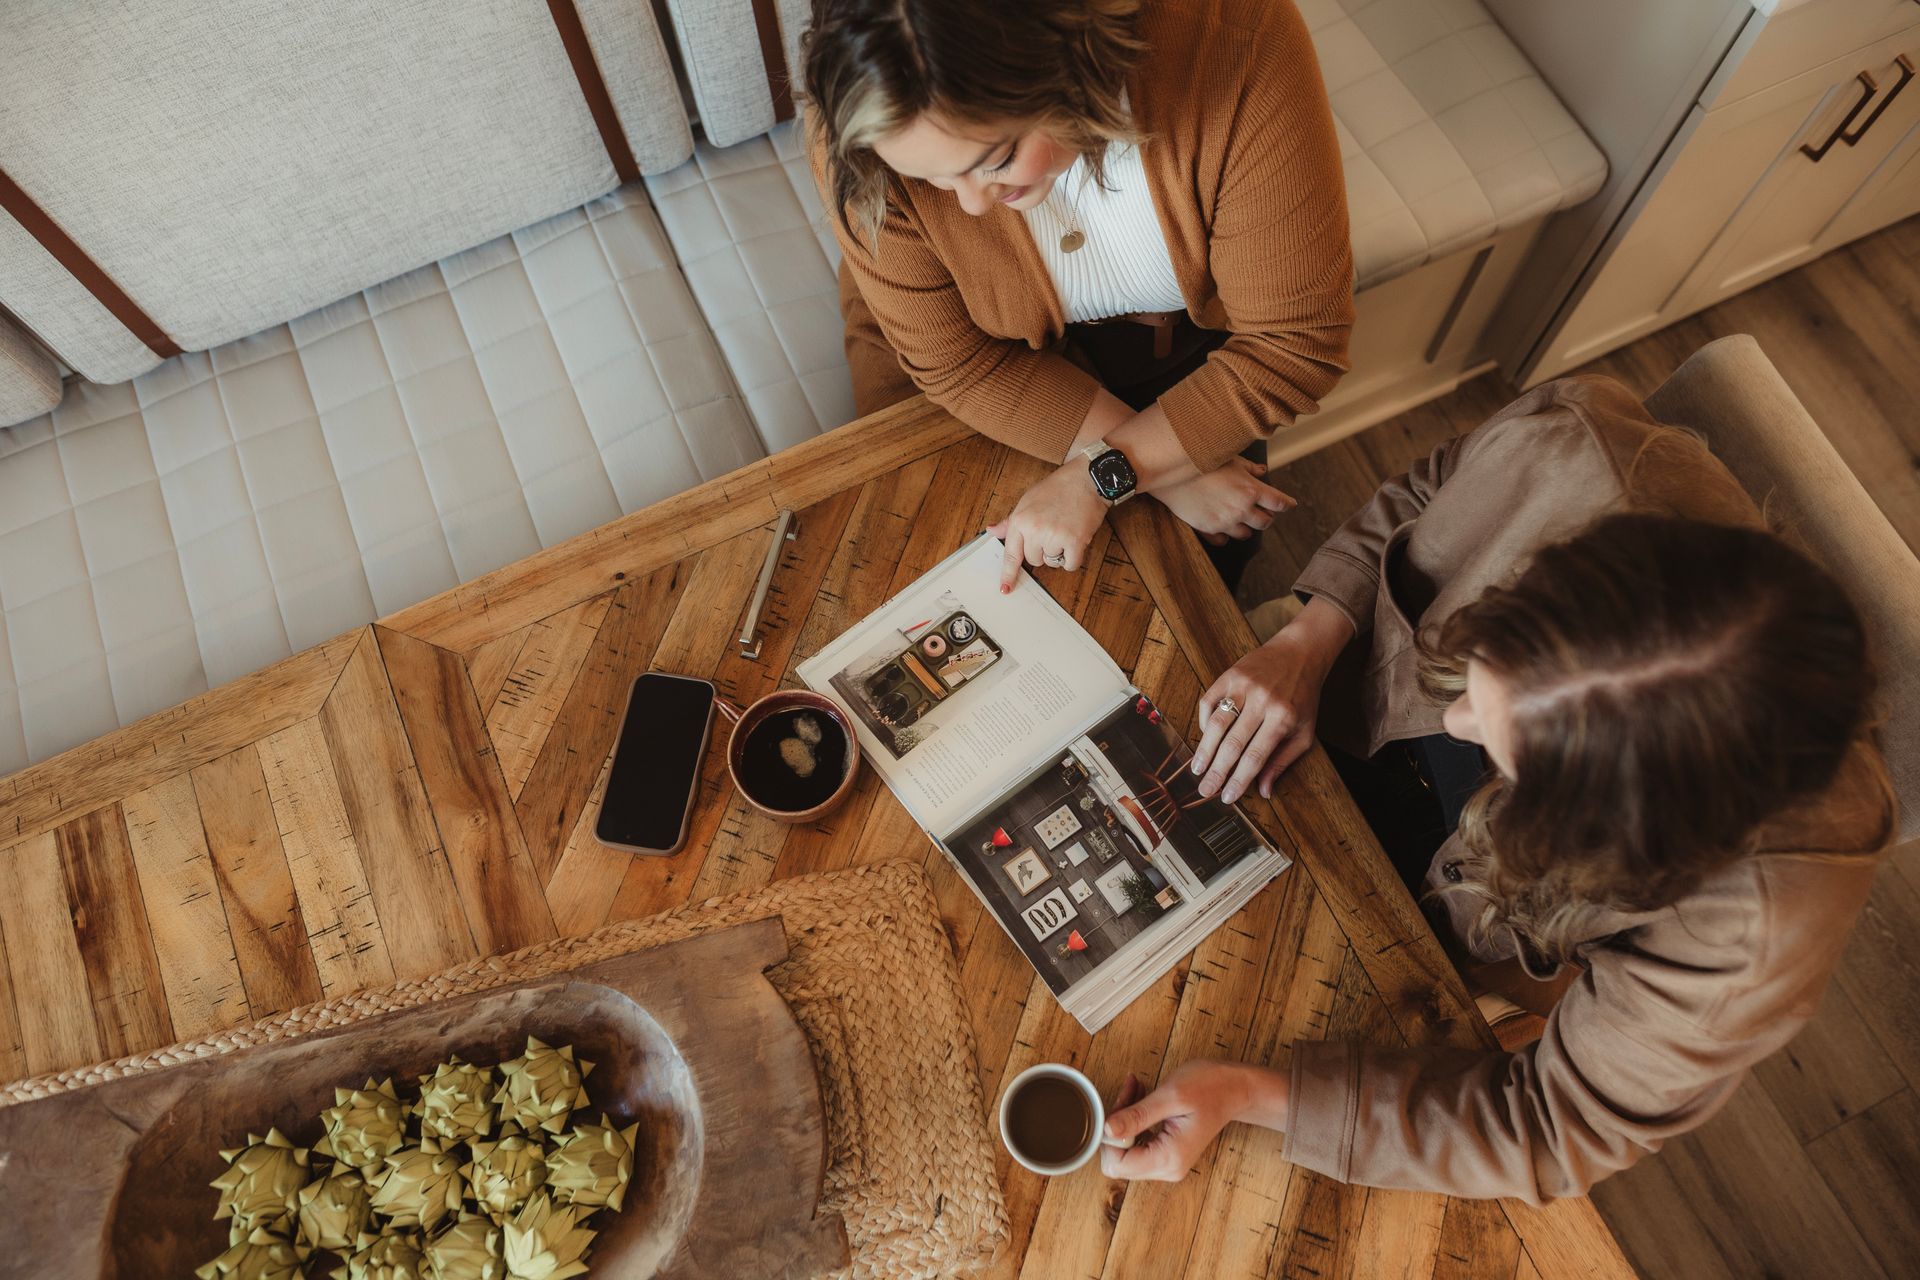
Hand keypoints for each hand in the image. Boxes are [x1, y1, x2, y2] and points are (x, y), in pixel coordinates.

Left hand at [987, 462, 1109, 591]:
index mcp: (1020, 520)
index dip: (1008, 574)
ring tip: (1065, 530)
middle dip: (1042, 551)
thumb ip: (1010, 522)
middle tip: (1052, 531)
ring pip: (1052, 562)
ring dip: (1059, 552)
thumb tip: (992, 531)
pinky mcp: (1075, 542)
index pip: (1011, 554)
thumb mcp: (1027, 501)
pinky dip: (1073, 558)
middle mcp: (1035, 530)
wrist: (1086, 479)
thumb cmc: (1057, 489)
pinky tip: (1075, 540)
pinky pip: (1070, 565)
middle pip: (1034, 560)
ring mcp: (1055, 537)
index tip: (1005, 589)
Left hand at [1101, 1060, 1280, 1181]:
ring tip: (1136, 1091)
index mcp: (1169, 1159)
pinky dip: (1134, 1121)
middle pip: (1119, 1161)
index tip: (1121, 1107)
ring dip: (1125, 1120)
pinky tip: (1141, 1098)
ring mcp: (1168, 1163)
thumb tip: (1106, 1131)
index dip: (1110, 1137)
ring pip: (1126, 1151)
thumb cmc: (1210, 1087)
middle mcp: (1168, 1168)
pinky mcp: (1167, 1153)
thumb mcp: (1170, 1096)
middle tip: (1128, 1094)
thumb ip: (1137, 1116)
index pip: (1117, 1164)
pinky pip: (1137, 1144)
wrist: (1235, 1088)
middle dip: (1116, 1127)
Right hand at [1155, 458, 1293, 546]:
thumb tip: (1262, 471)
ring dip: (1247, 526)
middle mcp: (1242, 509)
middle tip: (1262, 510)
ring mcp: (1225, 522)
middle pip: (1266, 522)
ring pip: (1247, 534)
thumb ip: (1249, 469)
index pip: (1279, 503)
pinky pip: (1224, 540)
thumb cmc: (1203, 461)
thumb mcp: (1230, 459)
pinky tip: (1223, 526)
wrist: (1171, 472)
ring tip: (1241, 518)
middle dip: (1266, 516)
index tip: (1289, 504)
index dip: (1287, 504)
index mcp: (1252, 490)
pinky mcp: (1209, 529)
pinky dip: (1226, 535)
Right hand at [1192, 596, 1354, 802]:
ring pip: (1217, 723)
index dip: (1239, 780)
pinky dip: (1204, 722)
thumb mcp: (1304, 731)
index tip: (1227, 798)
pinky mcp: (1230, 675)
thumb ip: (1283, 761)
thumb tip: (1264, 791)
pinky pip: (1209, 702)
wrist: (1301, 651)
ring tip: (1197, 770)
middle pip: (1233, 744)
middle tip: (1205, 791)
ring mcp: (1244, 686)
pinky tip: (1204, 739)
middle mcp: (1262, 702)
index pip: (1256, 757)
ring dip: (1205, 750)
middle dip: (1217, 771)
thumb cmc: (1304, 697)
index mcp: (1283, 718)